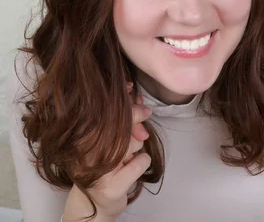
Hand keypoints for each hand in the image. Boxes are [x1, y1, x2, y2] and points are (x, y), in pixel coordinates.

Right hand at [63, 86, 151, 221]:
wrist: (96, 203)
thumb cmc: (104, 165)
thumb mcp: (110, 140)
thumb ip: (121, 120)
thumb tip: (139, 100)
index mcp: (82, 137)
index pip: (107, 114)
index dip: (128, 104)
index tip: (138, 100)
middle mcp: (85, 153)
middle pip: (122, 128)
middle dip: (137, 124)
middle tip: (142, 131)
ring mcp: (97, 171)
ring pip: (133, 144)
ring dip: (137, 148)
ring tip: (126, 157)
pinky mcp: (111, 187)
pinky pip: (141, 162)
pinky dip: (142, 162)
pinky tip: (132, 168)